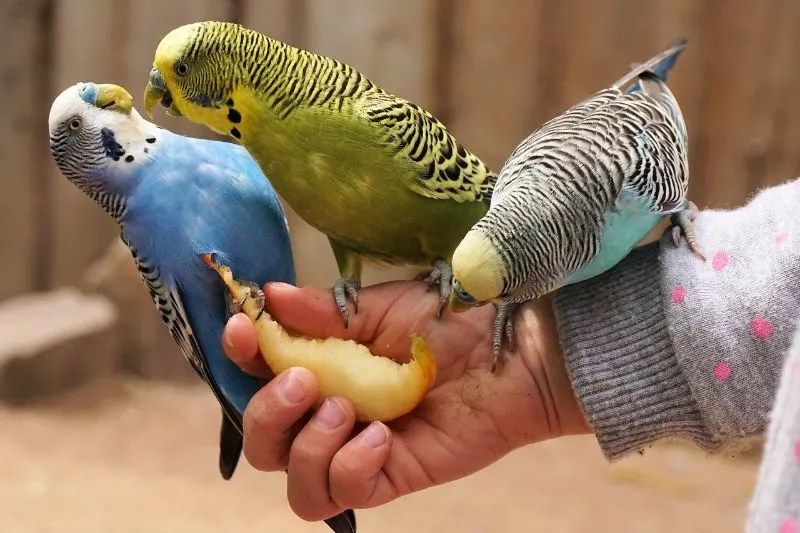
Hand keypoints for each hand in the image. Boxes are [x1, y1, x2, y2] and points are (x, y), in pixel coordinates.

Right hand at [222, 281, 587, 521]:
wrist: (510, 350)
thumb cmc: (449, 320)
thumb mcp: (381, 307)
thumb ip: (324, 312)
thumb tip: (270, 294)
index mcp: (321, 365)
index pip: (258, 373)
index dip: (240, 357)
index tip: (245, 330)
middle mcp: (329, 412)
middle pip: (262, 440)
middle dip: (268, 412)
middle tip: (307, 380)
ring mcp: (356, 448)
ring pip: (293, 481)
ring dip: (306, 446)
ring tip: (349, 409)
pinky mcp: (389, 475)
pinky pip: (341, 494)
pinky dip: (347, 467)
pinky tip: (380, 437)